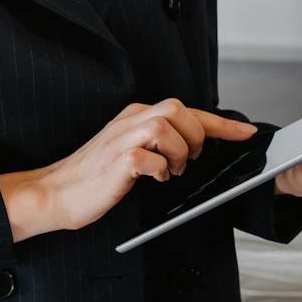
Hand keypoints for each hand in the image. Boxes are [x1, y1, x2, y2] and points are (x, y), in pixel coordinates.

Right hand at [1, 99, 259, 237]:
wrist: (55, 192)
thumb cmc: (93, 177)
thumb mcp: (129, 151)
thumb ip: (156, 142)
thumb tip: (193, 146)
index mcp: (135, 117)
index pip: (186, 110)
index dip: (221, 122)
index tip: (246, 132)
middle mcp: (130, 121)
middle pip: (179, 109)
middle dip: (196, 135)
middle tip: (190, 160)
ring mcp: (122, 139)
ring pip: (168, 127)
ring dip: (179, 153)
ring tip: (170, 170)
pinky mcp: (118, 161)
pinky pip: (151, 157)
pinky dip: (160, 170)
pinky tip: (153, 179)